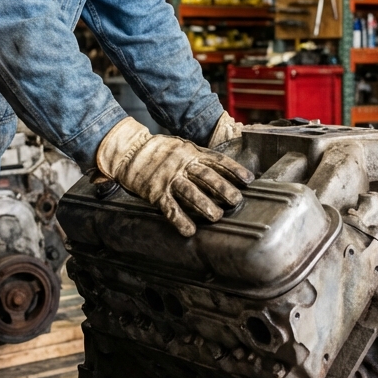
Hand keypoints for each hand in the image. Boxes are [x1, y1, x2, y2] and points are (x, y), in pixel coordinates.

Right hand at [97, 117, 253, 235]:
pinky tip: (189, 230)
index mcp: (191, 152)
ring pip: (190, 192)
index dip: (233, 170)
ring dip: (204, 205)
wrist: (129, 151)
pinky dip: (179, 219)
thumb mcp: (182, 147)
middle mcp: (182, 164)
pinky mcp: (155, 192)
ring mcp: (168, 178)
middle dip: (223, 189)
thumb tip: (223, 170)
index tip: (248, 180)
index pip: (217, 161)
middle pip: (206, 177)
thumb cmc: (159, 150)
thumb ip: (200, 157)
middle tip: (236, 200)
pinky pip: (169, 207)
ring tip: (217, 216)